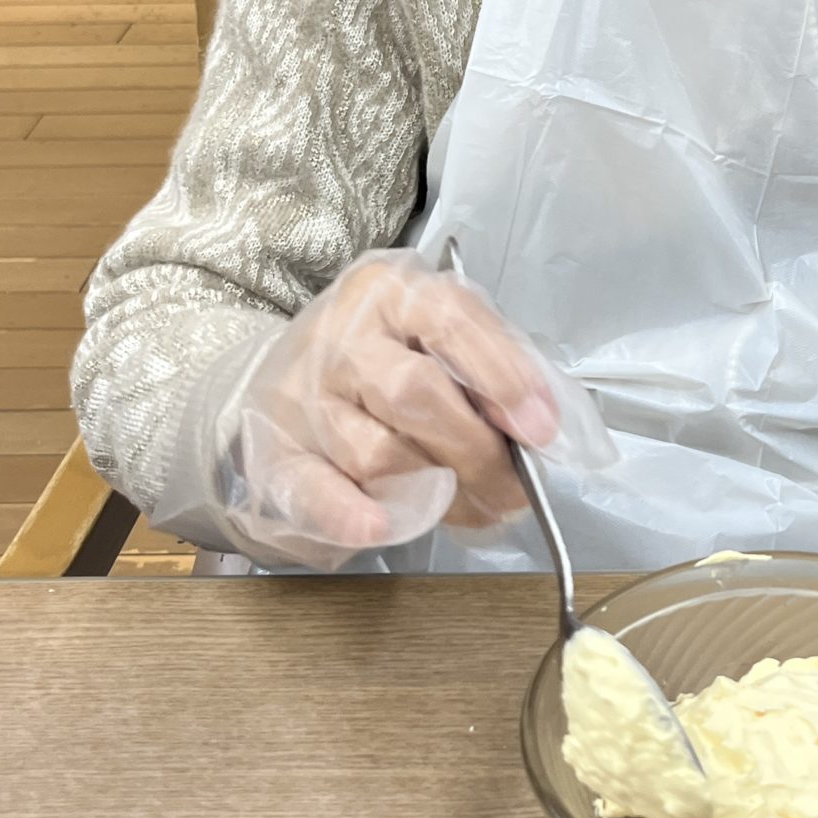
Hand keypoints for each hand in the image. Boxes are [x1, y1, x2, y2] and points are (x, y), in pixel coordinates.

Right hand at [215, 249, 574, 568]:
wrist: (296, 365)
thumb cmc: (395, 349)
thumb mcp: (447, 331)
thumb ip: (494, 365)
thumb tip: (537, 428)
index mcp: (393, 292)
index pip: (451, 323)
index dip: (502, 378)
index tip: (540, 430)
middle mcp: (343, 336)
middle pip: (413, 394)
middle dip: (476, 452)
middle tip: (514, 491)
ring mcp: (304, 394)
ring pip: (376, 452)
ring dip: (436, 492)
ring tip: (474, 508)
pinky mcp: (278, 450)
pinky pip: (309, 488)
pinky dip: (345, 511)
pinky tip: (378, 525)